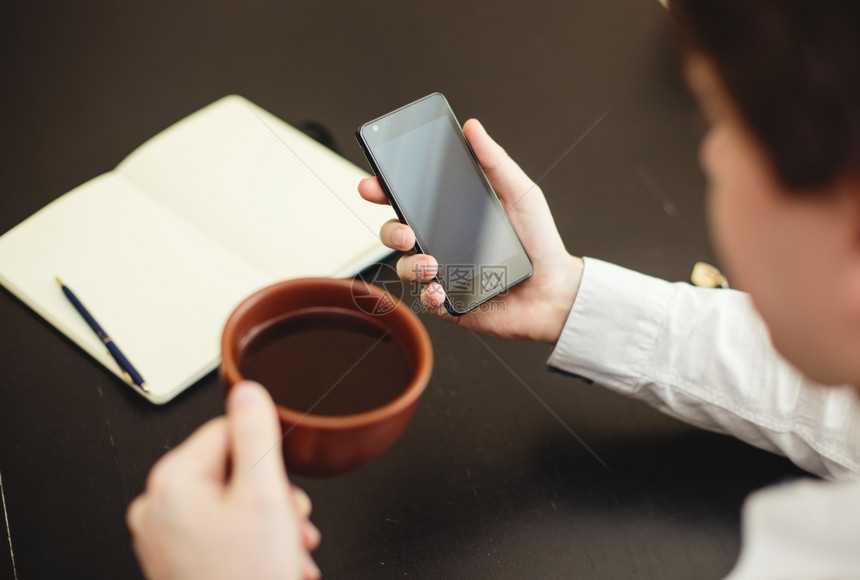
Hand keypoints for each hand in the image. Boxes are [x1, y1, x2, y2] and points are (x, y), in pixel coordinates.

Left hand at [127, 381, 320, 579]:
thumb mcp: (264, 495)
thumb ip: (256, 435)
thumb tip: (248, 390)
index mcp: (172, 481)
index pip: (227, 432)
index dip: (266, 456)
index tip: (281, 482)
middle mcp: (158, 507)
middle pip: (230, 469)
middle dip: (272, 495)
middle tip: (291, 523)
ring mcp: (164, 537)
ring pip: (230, 502)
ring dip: (269, 522)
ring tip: (289, 550)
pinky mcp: (176, 561)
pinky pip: (219, 531)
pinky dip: (252, 543)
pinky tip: (276, 563)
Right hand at [359, 118, 583, 342]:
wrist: (555, 289)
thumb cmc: (539, 241)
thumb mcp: (520, 193)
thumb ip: (495, 162)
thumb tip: (472, 127)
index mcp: (451, 215)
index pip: (407, 200)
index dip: (384, 191)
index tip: (372, 185)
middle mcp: (441, 243)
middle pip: (395, 233)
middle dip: (390, 231)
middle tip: (406, 232)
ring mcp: (443, 273)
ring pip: (405, 268)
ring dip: (411, 265)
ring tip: (432, 264)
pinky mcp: (450, 303)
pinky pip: (426, 300)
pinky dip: (428, 295)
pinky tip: (440, 289)